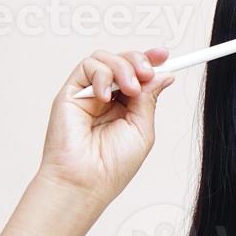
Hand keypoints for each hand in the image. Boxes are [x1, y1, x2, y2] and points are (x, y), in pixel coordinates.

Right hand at [37, 47, 176, 205]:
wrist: (86, 180)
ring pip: (105, 59)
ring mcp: (88, 94)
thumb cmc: (113, 165)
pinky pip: (87, 67)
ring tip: (130, 89)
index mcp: (126, 107)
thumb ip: (149, 99)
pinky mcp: (70, 93)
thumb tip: (163, 74)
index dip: (151, 61)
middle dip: (138, 60)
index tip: (165, 55)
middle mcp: (107, 98)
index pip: (137, 75)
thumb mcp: (142, 129)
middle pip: (122, 60)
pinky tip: (105, 97)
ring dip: (122, 67)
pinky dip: (101, 75)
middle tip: (147, 73)